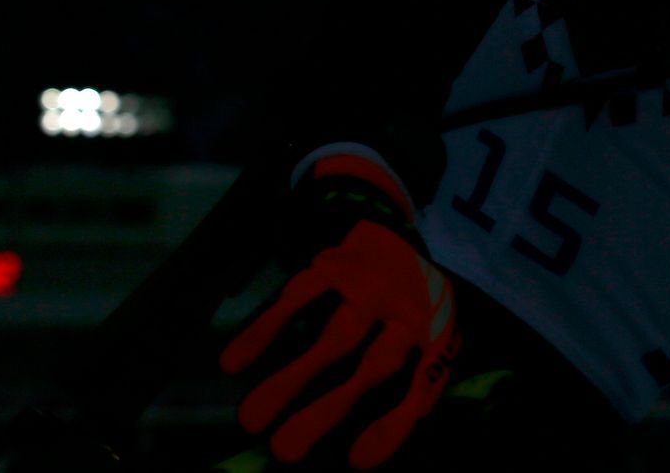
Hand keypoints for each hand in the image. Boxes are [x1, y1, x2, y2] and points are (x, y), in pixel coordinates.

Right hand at [219, 159, 461, 468]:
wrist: (396, 220)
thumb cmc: (413, 295)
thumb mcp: (434, 330)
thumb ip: (417, 382)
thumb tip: (367, 454)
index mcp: (434, 332)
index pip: (418, 386)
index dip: (391, 425)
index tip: (355, 462)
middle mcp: (406, 308)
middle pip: (369, 367)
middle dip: (326, 410)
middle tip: (284, 451)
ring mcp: (370, 284)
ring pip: (333, 337)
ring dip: (291, 379)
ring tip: (251, 420)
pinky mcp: (337, 262)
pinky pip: (300, 296)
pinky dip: (266, 327)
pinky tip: (235, 360)